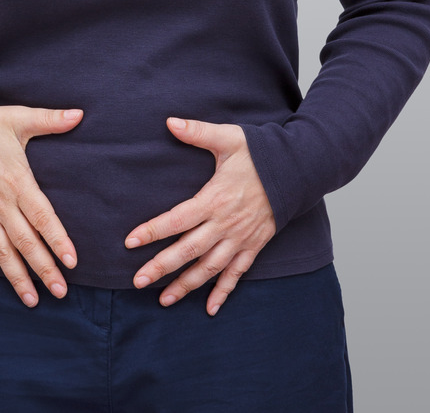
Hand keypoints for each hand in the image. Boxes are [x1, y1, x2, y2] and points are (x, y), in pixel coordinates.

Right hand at [0, 105, 82, 305]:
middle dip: (44, 268)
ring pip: (2, 253)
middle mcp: (1, 204)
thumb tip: (80, 114)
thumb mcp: (19, 118)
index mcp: (18, 183)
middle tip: (61, 291)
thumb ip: (51, 120)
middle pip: (26, 242)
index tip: (71, 261)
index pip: (43, 218)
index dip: (57, 241)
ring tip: (33, 300)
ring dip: (17, 278)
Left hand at [126, 117, 275, 315]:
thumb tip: (170, 122)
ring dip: (186, 286)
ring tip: (164, 300)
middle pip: (188, 251)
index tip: (130, 242)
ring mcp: (240, 239)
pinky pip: (237, 274)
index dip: (152, 231)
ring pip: (209, 268)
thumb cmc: (262, 154)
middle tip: (138, 281)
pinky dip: (223, 292)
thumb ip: (198, 132)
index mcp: (214, 199)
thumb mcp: (230, 138)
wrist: (300, 170)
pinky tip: (210, 309)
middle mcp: (225, 224)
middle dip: (162, 267)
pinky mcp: (254, 246)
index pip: (176, 220)